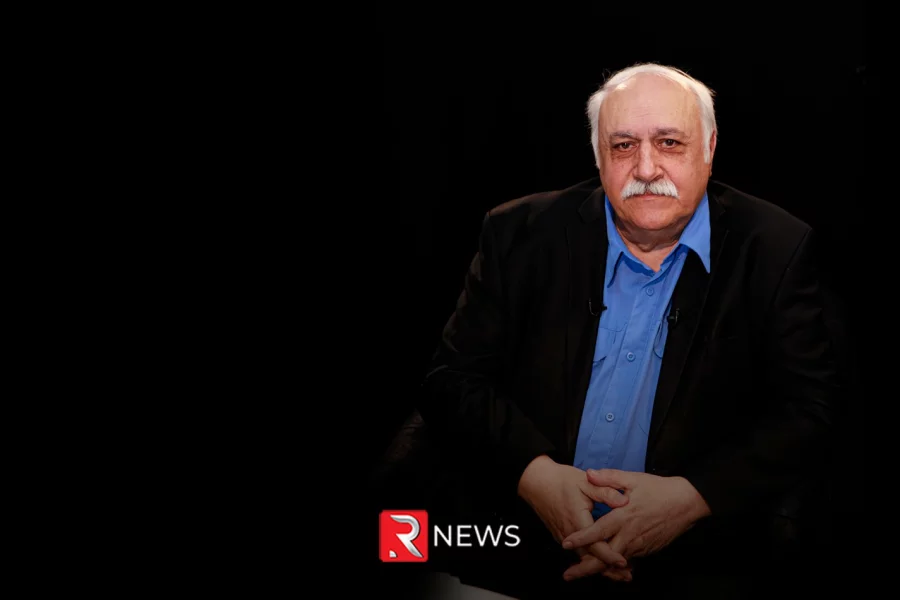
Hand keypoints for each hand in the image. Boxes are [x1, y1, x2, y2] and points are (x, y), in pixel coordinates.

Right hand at [517, 456, 632, 581]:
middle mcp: (569, 533)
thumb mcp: (585, 481)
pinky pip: (577, 551)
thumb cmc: (560, 480)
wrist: (535, 481)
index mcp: (578, 521)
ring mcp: (563, 536)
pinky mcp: (561, 536)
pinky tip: (601, 558)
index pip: (595, 546)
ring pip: (583, 557)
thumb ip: (605, 492)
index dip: (610, 556)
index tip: (624, 563)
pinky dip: (590, 558)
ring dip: (599, 565)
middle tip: (627, 575)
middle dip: (608, 569)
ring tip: (618, 572)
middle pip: (590, 558)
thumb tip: (625, 501)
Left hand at [560, 469, 710, 579]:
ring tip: (581, 573)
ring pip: (616, 562)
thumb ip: (609, 477)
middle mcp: (630, 534)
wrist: (687, 503)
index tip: (565, 544)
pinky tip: (605, 567)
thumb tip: (589, 474)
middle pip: (605, 557)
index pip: (598, 531)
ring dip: (599, 569)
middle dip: (585, 568)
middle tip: (568, 576)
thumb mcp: (633, 478)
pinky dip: (615, 565)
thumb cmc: (659, 489)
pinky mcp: (647, 549)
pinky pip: (628, 559)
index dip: (581, 539)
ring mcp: (640, 545)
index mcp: (623, 517)